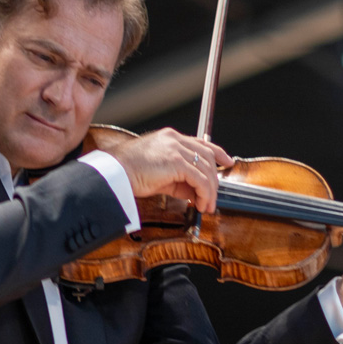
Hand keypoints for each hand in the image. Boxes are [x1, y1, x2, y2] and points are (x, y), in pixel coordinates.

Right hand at [104, 128, 233, 213]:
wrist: (115, 173)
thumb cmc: (129, 173)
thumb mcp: (160, 175)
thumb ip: (178, 179)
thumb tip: (194, 192)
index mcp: (170, 137)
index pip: (201, 142)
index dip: (218, 152)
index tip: (227, 162)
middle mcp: (175, 139)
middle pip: (207, 156)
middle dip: (214, 179)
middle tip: (212, 198)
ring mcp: (176, 148)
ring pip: (206, 169)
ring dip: (210, 190)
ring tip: (206, 206)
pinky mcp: (176, 161)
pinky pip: (199, 179)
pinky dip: (204, 193)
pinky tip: (200, 204)